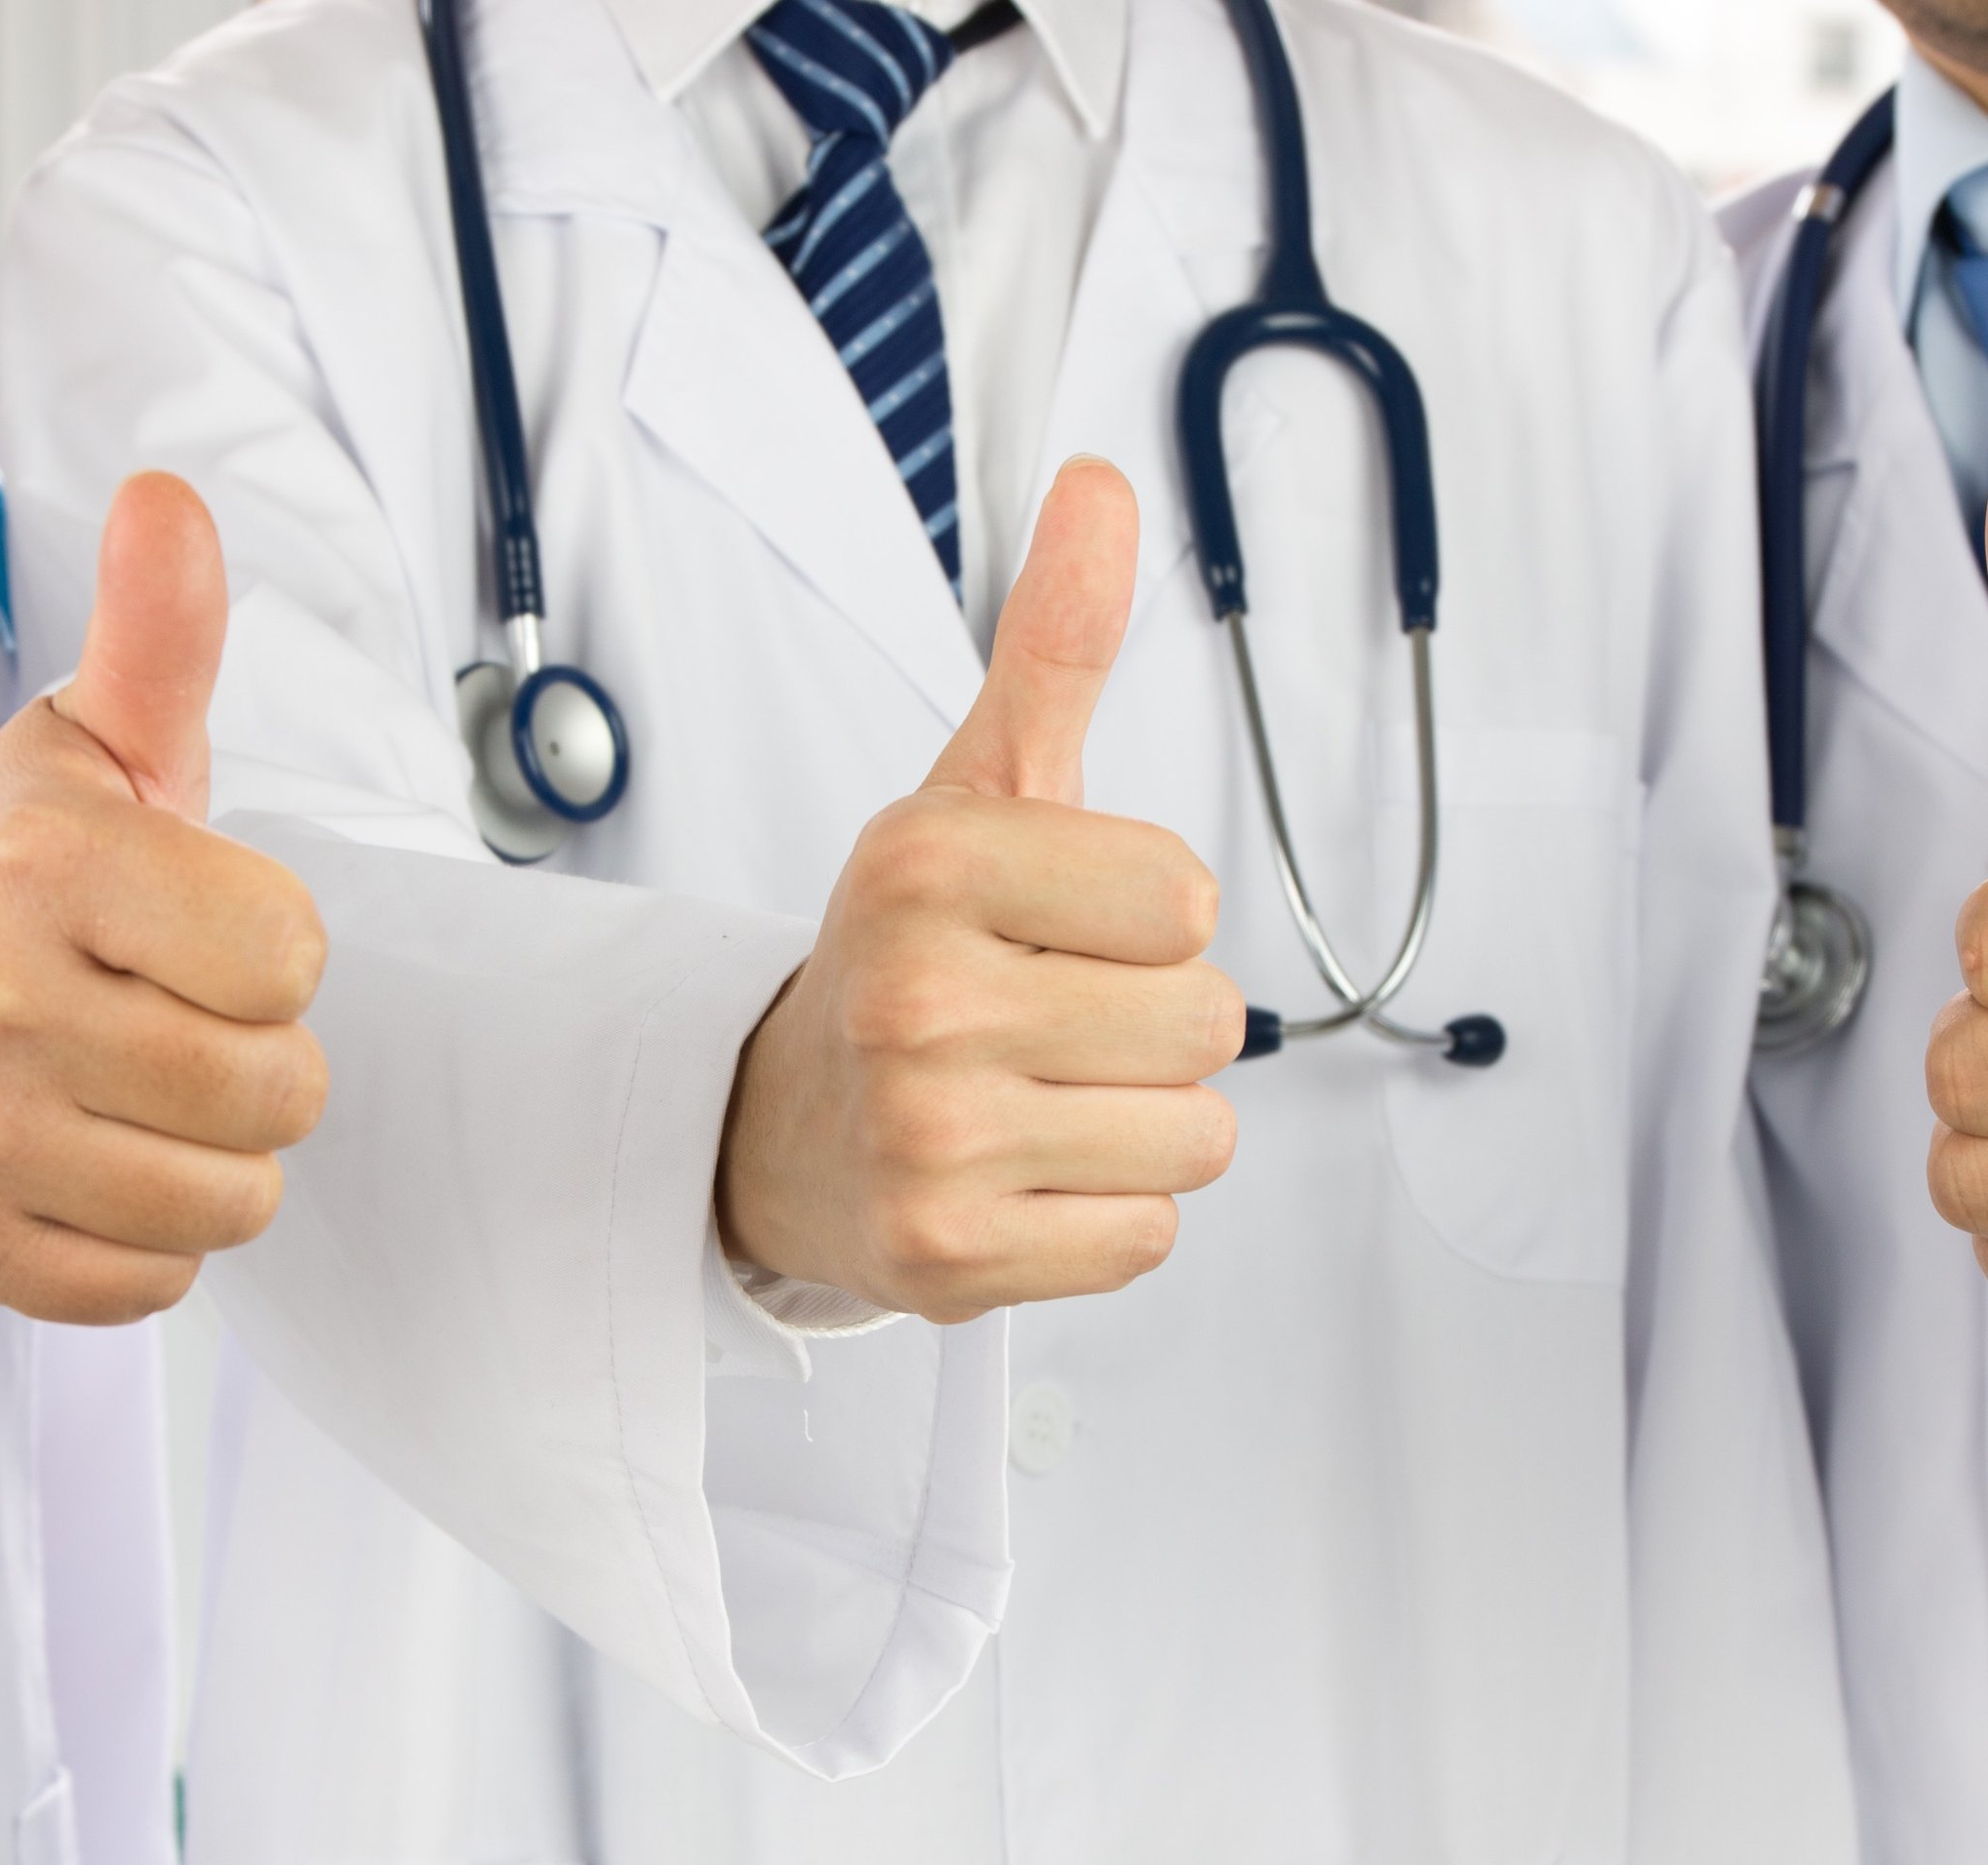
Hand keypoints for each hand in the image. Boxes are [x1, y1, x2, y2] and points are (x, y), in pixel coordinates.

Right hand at [0, 474, 327, 1321]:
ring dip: (215, 1155)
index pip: (292, 958)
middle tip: (166, 1015)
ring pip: (234, 1201)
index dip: (270, 946)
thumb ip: (157, 632)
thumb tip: (170, 496)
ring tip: (132, 1089)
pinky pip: (162, 1282)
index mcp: (40, 869)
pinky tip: (87, 1158)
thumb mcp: (94, 743)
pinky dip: (149, 1235)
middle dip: (258, 1059)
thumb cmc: (22, 871)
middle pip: (279, 1093)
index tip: (190, 922)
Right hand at [717, 458, 1240, 1321]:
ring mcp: (927, 1137)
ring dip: (1141, 1127)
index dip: (1148, 919)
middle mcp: (917, 999)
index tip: (1059, 928)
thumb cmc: (915, 953)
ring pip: (1193, 1138)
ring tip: (1042, 1102)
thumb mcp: (975, 792)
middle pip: (1208, 1026)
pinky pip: (1147, 1239)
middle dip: (1154, 1028)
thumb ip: (1052, 647)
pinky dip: (1107, 1219)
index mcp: (926, 863)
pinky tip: (1026, 1177)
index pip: (1188, 901)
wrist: (779, 1128)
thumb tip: (1102, 484)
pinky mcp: (948, 1256)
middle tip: (1049, 1025)